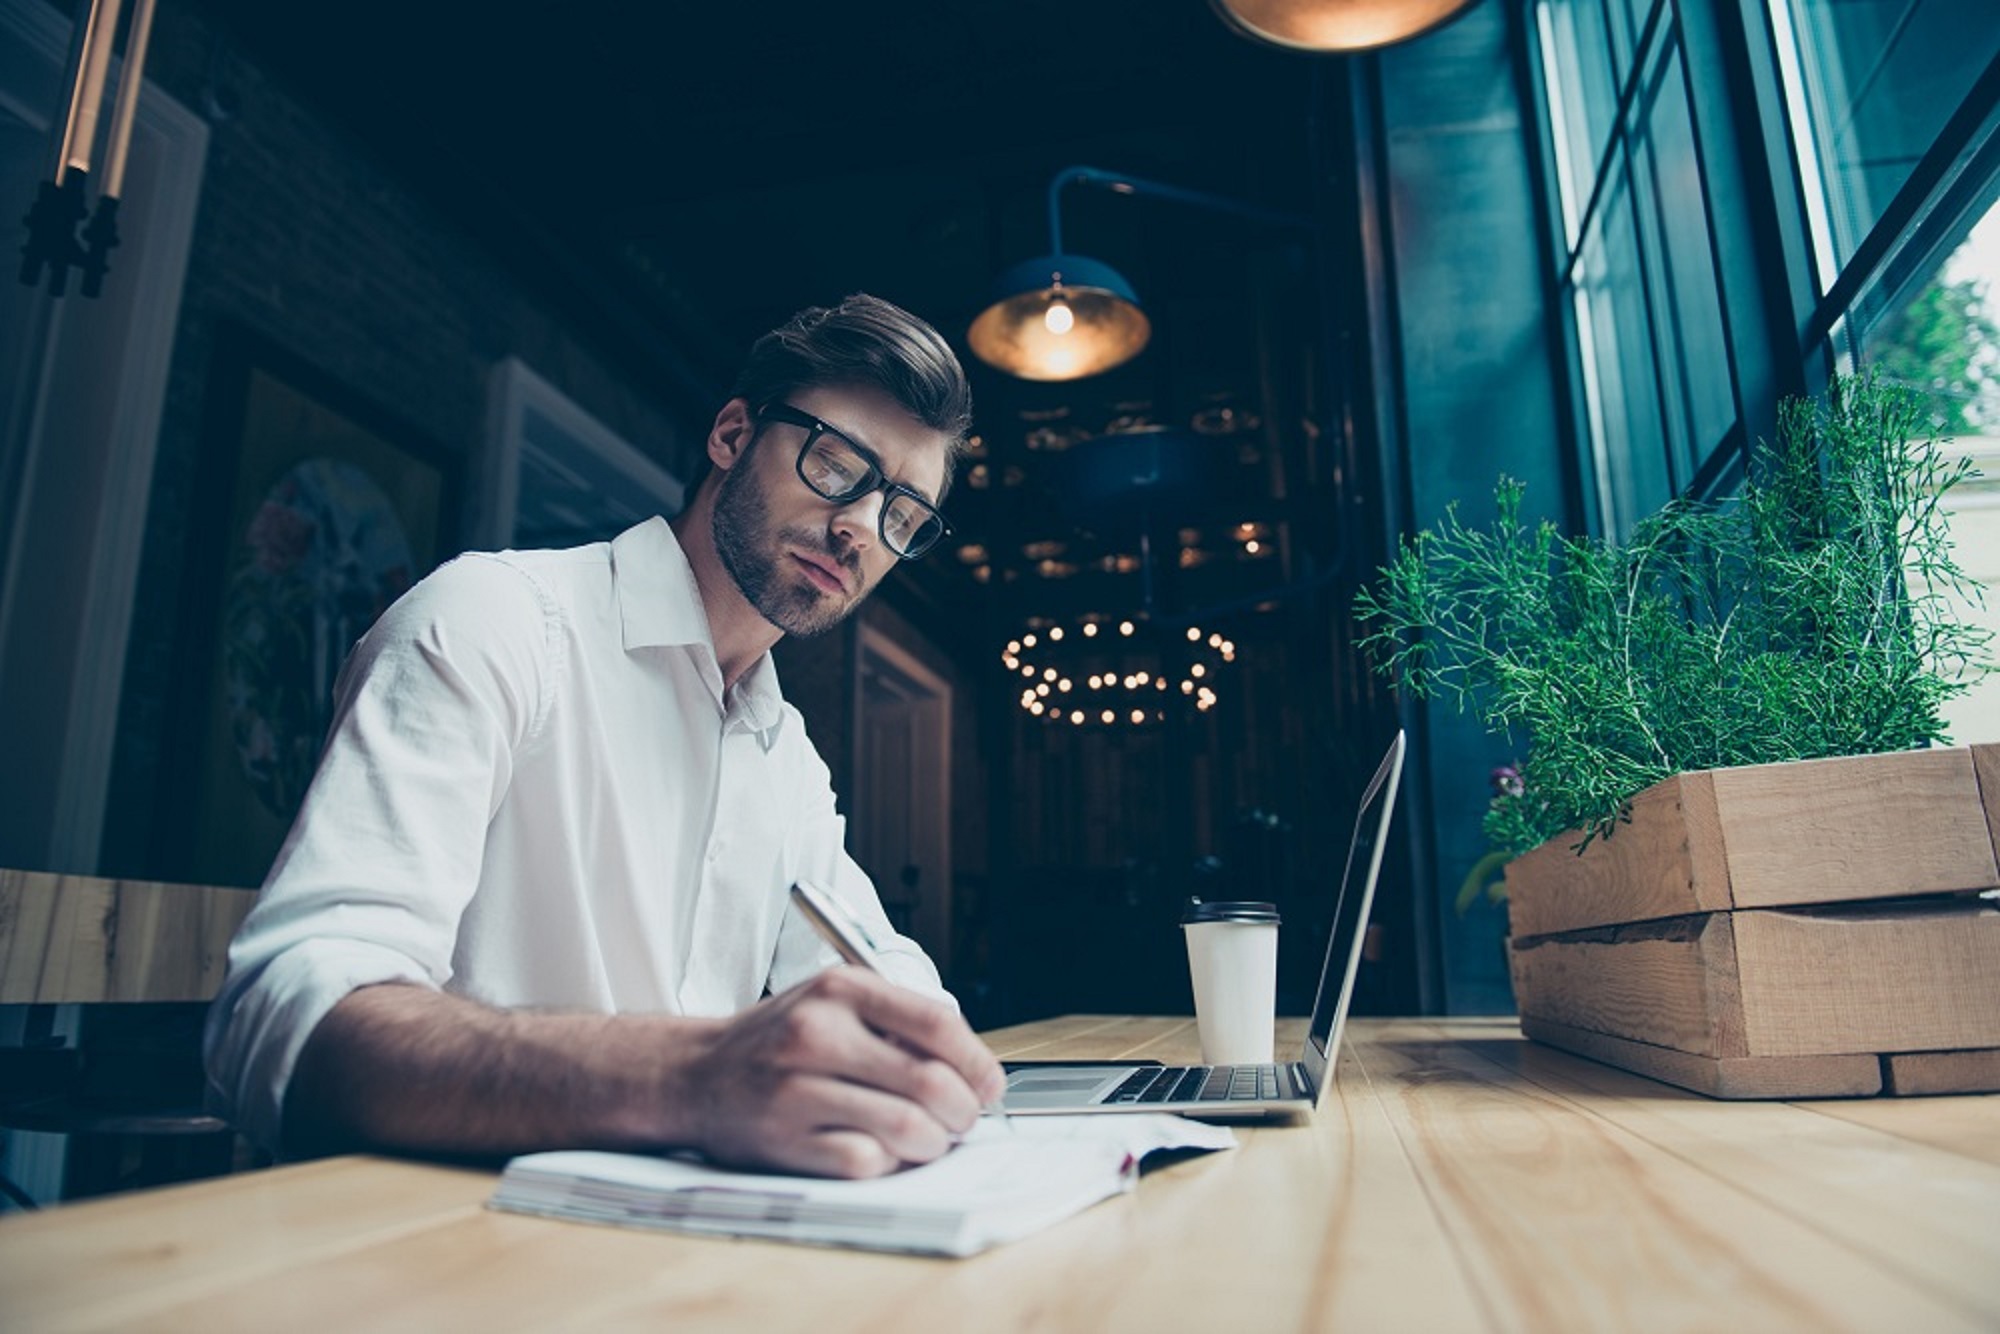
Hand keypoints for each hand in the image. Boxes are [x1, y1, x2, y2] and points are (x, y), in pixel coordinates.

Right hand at [668, 967, 1006, 1178]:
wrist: (694, 1074)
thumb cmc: (779, 1040)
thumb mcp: (833, 1000)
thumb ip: (898, 1020)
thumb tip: (975, 1069)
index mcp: (839, 989)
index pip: (938, 1024)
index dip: (978, 1062)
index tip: (989, 1085)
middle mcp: (816, 1034)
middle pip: (931, 1082)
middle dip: (964, 1111)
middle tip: (962, 1119)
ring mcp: (797, 1090)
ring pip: (908, 1128)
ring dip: (933, 1143)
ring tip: (927, 1139)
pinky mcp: (785, 1141)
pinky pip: (869, 1162)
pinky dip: (889, 1163)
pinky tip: (882, 1151)